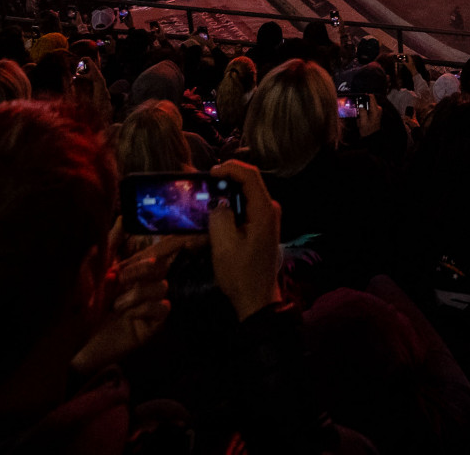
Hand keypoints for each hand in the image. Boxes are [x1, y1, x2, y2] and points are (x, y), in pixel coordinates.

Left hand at [72, 232, 181, 376]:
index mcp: (131, 271)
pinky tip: (128, 316)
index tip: (168, 238)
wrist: (76, 340)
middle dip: (137, 269)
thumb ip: (108, 245)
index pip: (153, 252)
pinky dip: (144, 308)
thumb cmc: (81, 305)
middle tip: (116, 279)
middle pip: (160, 266)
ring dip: (135, 293)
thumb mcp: (90, 270)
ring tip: (115, 305)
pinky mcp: (153, 324)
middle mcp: (143, 285)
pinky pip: (163, 307)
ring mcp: (149, 304)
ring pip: (162, 286)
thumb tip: (122, 218)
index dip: (163, 244)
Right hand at [207, 159, 283, 320]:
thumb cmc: (241, 274)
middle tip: (200, 183)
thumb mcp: (224, 245)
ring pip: (243, 196)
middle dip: (223, 180)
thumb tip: (217, 202)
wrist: (256, 300)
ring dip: (223, 196)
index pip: (249, 175)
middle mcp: (269, 210)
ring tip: (202, 199)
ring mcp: (265, 219)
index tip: (208, 172)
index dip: (229, 168)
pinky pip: (243, 209)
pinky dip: (227, 209)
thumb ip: (220, 216)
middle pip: (247, 183)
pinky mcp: (259, 228)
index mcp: (264, 210)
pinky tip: (211, 218)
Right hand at [355, 98, 382, 137]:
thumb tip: (361, 103)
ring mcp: (377, 111)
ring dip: (362, 110)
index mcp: (375, 109)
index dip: (364, 96)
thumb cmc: (368, 130)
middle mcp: (378, 109)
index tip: (358, 98)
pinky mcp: (375, 113)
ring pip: (367, 105)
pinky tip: (362, 119)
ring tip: (360, 118)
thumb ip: (362, 111)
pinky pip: (368, 109)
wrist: (372, 137)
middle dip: (361, 105)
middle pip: (368, 101)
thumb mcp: (363, 121)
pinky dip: (364, 113)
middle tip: (358, 113)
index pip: (371, 97)